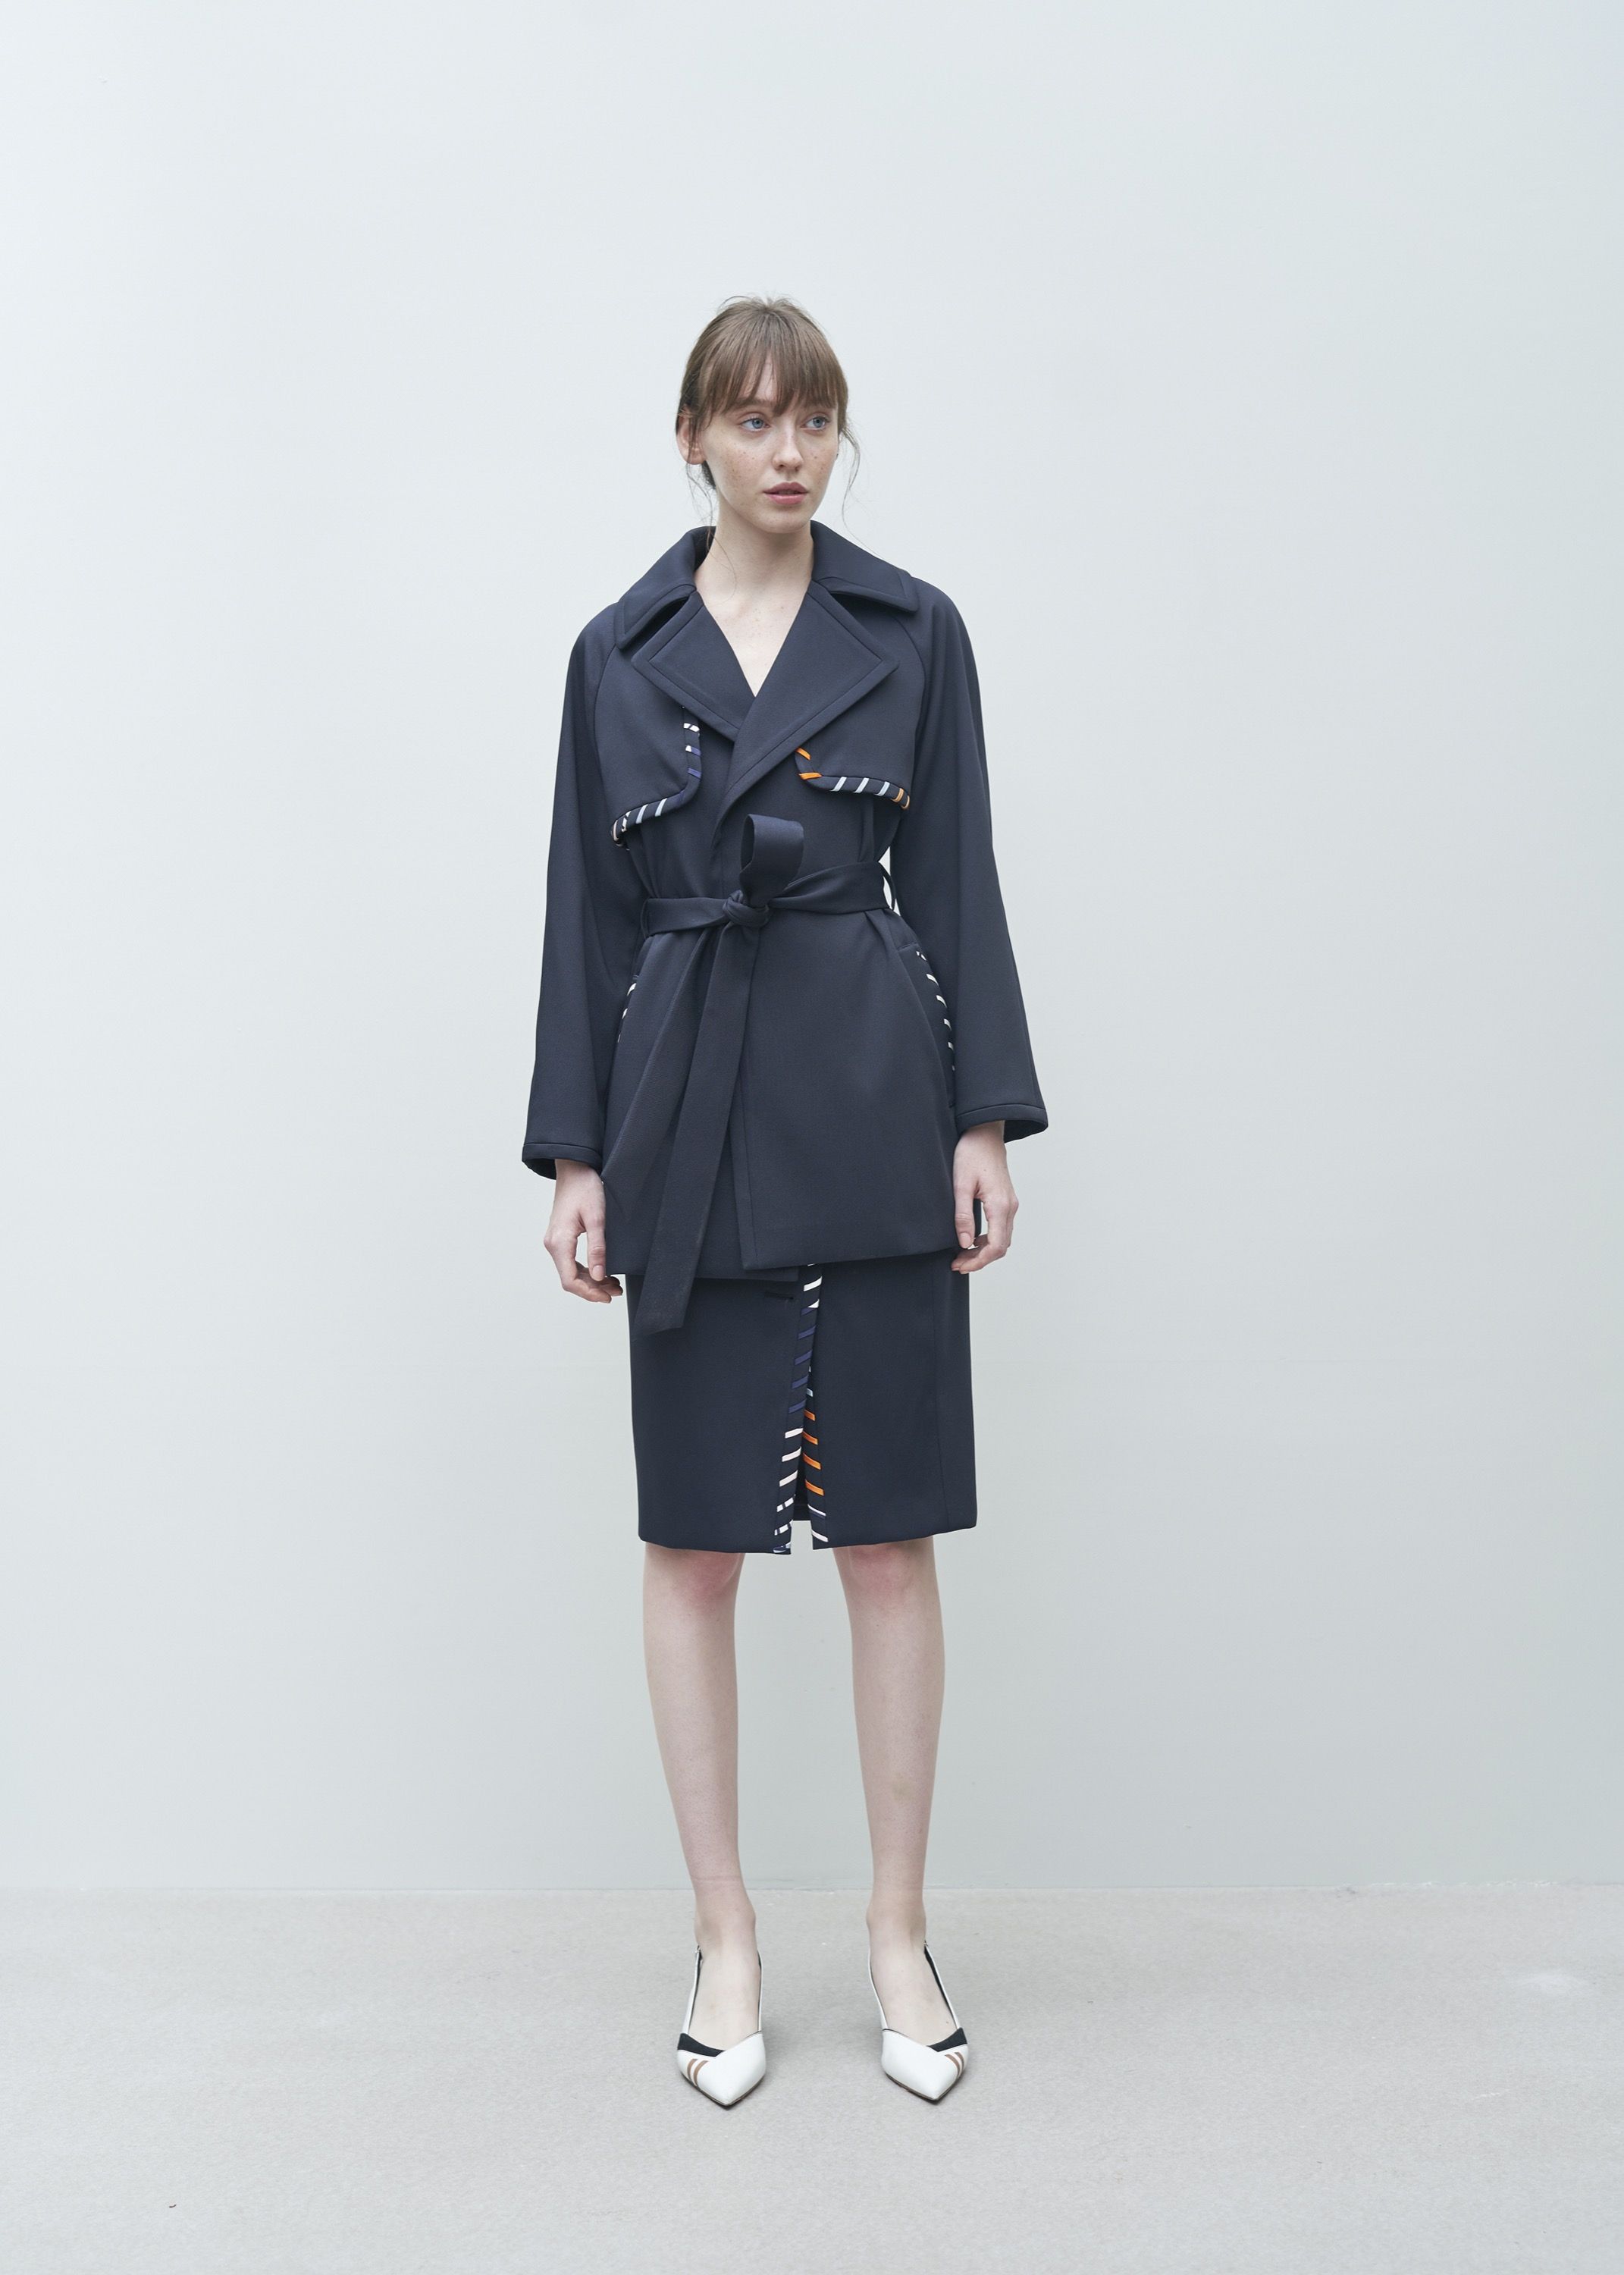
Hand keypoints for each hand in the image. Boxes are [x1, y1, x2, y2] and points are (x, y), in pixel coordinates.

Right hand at [544, 1160, 623, 1302]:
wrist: (574, 1168)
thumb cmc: (585, 1188)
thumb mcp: (597, 1218)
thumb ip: (598, 1248)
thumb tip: (598, 1276)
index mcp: (559, 1242)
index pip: (570, 1280)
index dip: (588, 1293)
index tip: (607, 1298)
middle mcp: (553, 1244)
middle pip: (570, 1279)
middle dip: (593, 1289)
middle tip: (616, 1292)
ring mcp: (555, 1241)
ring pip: (571, 1272)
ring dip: (591, 1281)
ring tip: (614, 1285)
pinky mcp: (560, 1238)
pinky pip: (571, 1262)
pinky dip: (586, 1271)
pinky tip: (602, 1272)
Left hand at [951, 1121, 1016, 1273]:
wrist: (985, 1133)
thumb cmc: (971, 1154)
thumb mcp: (960, 1184)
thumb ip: (963, 1215)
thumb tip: (964, 1244)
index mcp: (1000, 1205)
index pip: (996, 1246)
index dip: (979, 1262)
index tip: (960, 1266)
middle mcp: (1010, 1207)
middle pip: (1001, 1247)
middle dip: (979, 1261)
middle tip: (956, 1264)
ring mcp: (1010, 1204)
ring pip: (1003, 1239)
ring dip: (983, 1252)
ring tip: (961, 1255)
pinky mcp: (1006, 1201)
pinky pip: (1001, 1228)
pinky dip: (988, 1240)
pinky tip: (971, 1240)